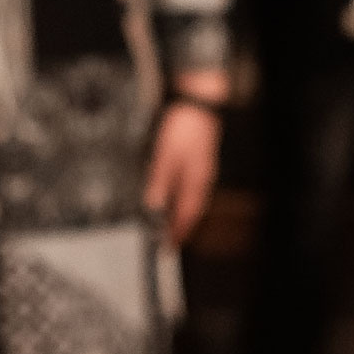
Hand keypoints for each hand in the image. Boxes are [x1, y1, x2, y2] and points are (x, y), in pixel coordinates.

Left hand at [144, 100, 219, 244]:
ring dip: (181, 213)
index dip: (177, 233)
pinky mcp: (197, 161)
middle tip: (170, 241)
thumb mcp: (165, 157)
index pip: (186, 216)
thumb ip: (159, 182)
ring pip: (191, 199)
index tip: (170, 248)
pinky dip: (182, 197)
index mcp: (195, 182)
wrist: (197, 105)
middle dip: (180, 227)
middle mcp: (201, 179)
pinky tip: (175, 196)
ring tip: (171, 224)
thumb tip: (152, 206)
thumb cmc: (183, 129)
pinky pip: (190, 187)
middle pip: (191, 210)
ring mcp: (201, 170)